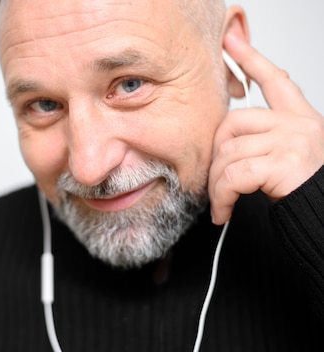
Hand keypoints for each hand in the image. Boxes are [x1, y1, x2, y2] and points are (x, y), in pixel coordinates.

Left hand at [209, 33, 323, 224]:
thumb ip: (265, 141)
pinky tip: (223, 211)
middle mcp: (300, 124)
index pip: (275, 80)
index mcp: (301, 119)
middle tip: (215, 181)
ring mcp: (293, 140)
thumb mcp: (289, 158)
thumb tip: (226, 141)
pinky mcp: (285, 162)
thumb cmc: (307, 194)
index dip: (251, 59)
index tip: (231, 42)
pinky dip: (221, 196)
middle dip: (216, 155)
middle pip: (233, 122)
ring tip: (220, 203)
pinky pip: (233, 175)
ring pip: (229, 152)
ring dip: (216, 185)